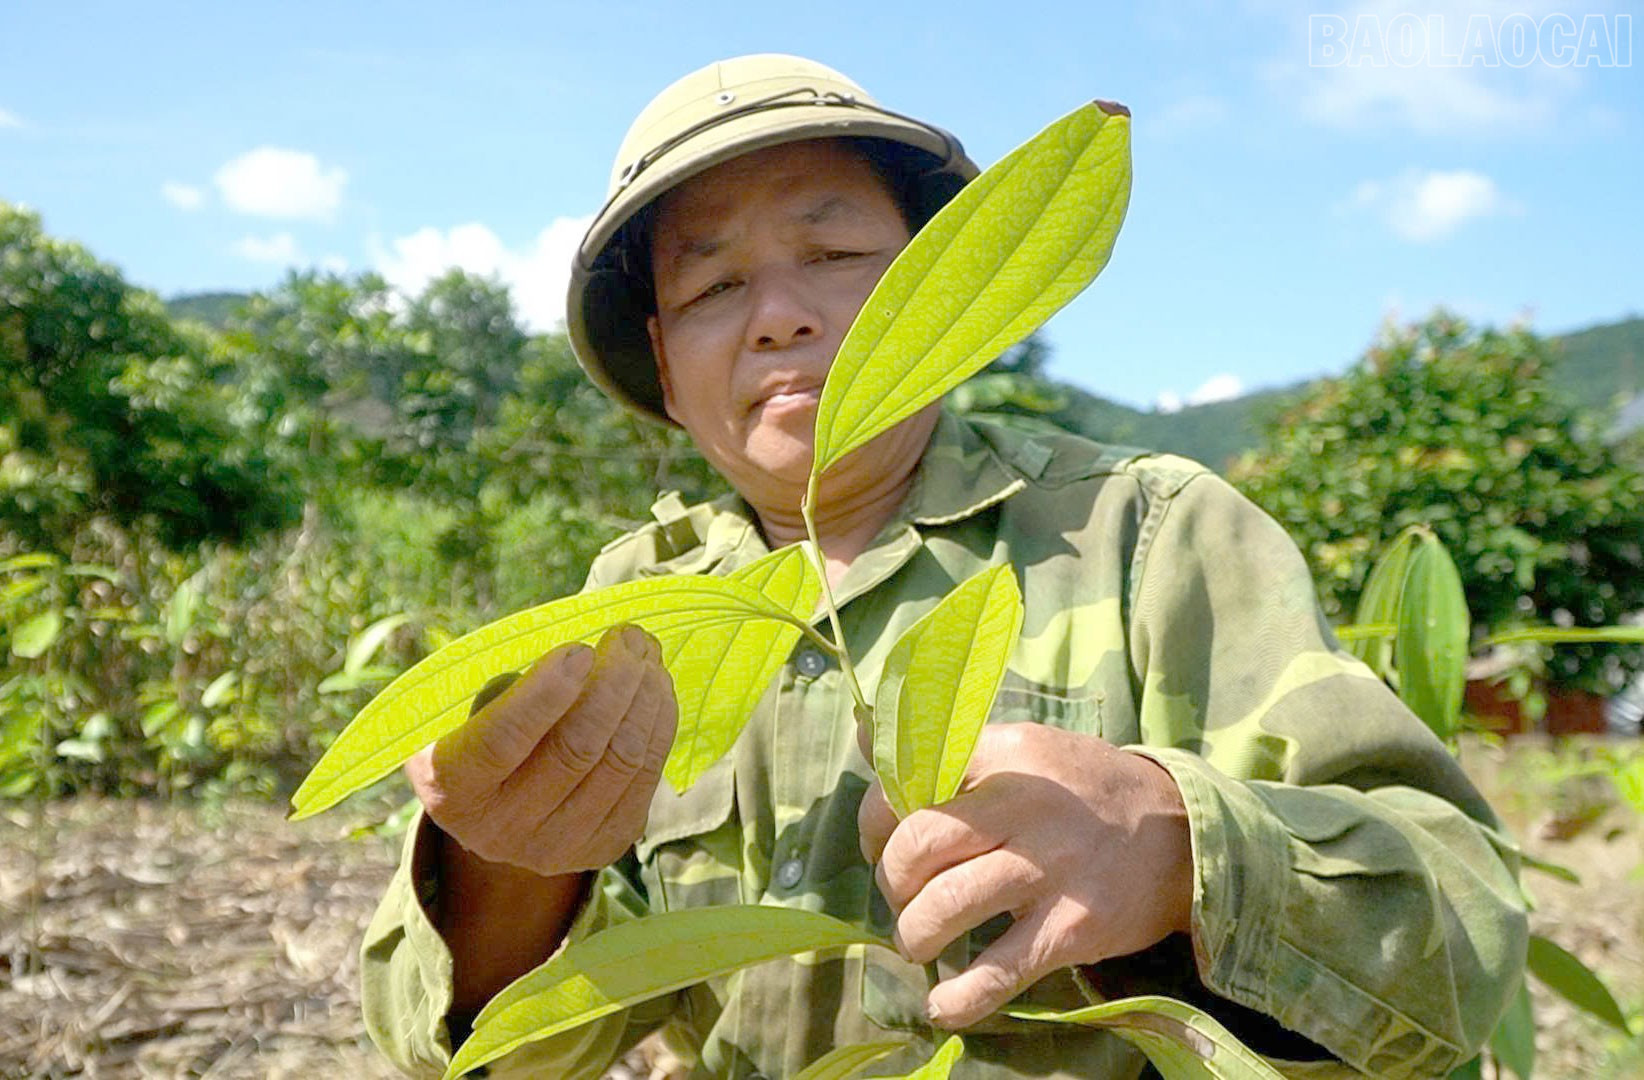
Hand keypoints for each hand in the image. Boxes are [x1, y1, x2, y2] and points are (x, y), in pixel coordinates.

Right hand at [405, 624, 677, 876]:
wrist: (502, 816)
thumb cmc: (484, 736)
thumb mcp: (470, 712)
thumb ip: (512, 686)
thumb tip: (588, 652)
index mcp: (451, 788)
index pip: (501, 739)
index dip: (544, 692)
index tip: (580, 649)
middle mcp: (500, 830)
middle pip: (575, 748)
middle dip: (613, 681)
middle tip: (627, 636)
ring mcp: (557, 847)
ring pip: (620, 760)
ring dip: (644, 697)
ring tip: (647, 655)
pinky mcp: (604, 847)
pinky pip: (646, 778)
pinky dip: (658, 724)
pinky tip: (657, 689)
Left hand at [857, 722, 1193, 1028]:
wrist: (1181, 834)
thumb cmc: (1083, 791)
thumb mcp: (1023, 750)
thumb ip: (948, 752)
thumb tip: (864, 735)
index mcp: (1005, 754)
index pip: (908, 783)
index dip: (876, 823)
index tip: (880, 845)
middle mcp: (1025, 805)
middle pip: (919, 846)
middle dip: (891, 881)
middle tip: (902, 895)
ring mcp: (1049, 868)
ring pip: (946, 906)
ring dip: (915, 934)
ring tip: (919, 941)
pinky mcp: (1071, 927)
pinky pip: (999, 969)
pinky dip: (961, 996)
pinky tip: (942, 1004)